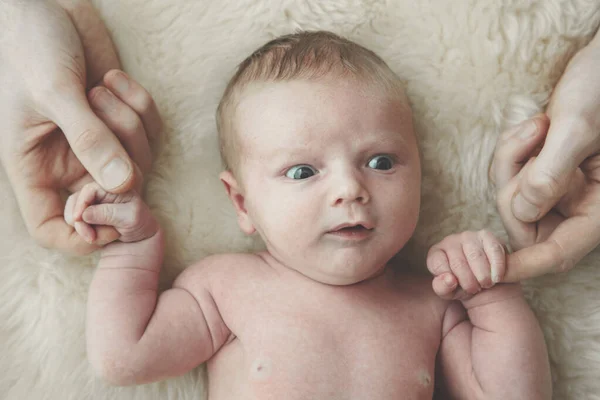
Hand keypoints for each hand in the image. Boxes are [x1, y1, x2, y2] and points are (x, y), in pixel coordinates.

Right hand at [0, 0, 160, 253]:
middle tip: (103, 113)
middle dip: (122, 158)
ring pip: (139, 164)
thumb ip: (89, 139)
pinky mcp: (123, 122)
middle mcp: (69, 162)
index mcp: (34, 166)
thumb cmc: (28, 45)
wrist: (44, 6)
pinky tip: (116, 78)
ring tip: (101, 87)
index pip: (52, 227)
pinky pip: (152, 133)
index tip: (112, 219)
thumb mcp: (54, 92)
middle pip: (115, 196)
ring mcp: (100, 144)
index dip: (82, 236)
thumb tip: (125, 185)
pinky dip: (142, 107)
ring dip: (130, 124)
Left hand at [426, 230, 506, 299]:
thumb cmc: (461, 286)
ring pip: (476, 256)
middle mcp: (450, 241)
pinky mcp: (486, 236)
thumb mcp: (448, 291)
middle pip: (458, 263)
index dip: (449, 280)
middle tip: (475, 290)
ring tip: (485, 284)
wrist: (484, 281)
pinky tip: (496, 278)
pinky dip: (496, 267)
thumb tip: (450, 280)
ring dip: (483, 275)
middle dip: (469, 281)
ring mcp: (468, 236)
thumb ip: (442, 288)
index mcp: (436, 253)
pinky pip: (493, 250)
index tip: (458, 288)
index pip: (437, 265)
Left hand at [504, 31, 599, 275]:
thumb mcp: (578, 126)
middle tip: (535, 137)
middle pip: (523, 223)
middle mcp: (581, 205)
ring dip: (514, 160)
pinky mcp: (546, 172)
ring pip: (512, 197)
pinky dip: (513, 152)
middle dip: (515, 182)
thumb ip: (550, 172)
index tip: (488, 273)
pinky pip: (512, 176)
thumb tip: (521, 211)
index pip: (557, 253)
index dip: (522, 267)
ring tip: (539, 124)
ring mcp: (562, 190)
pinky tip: (537, 124)